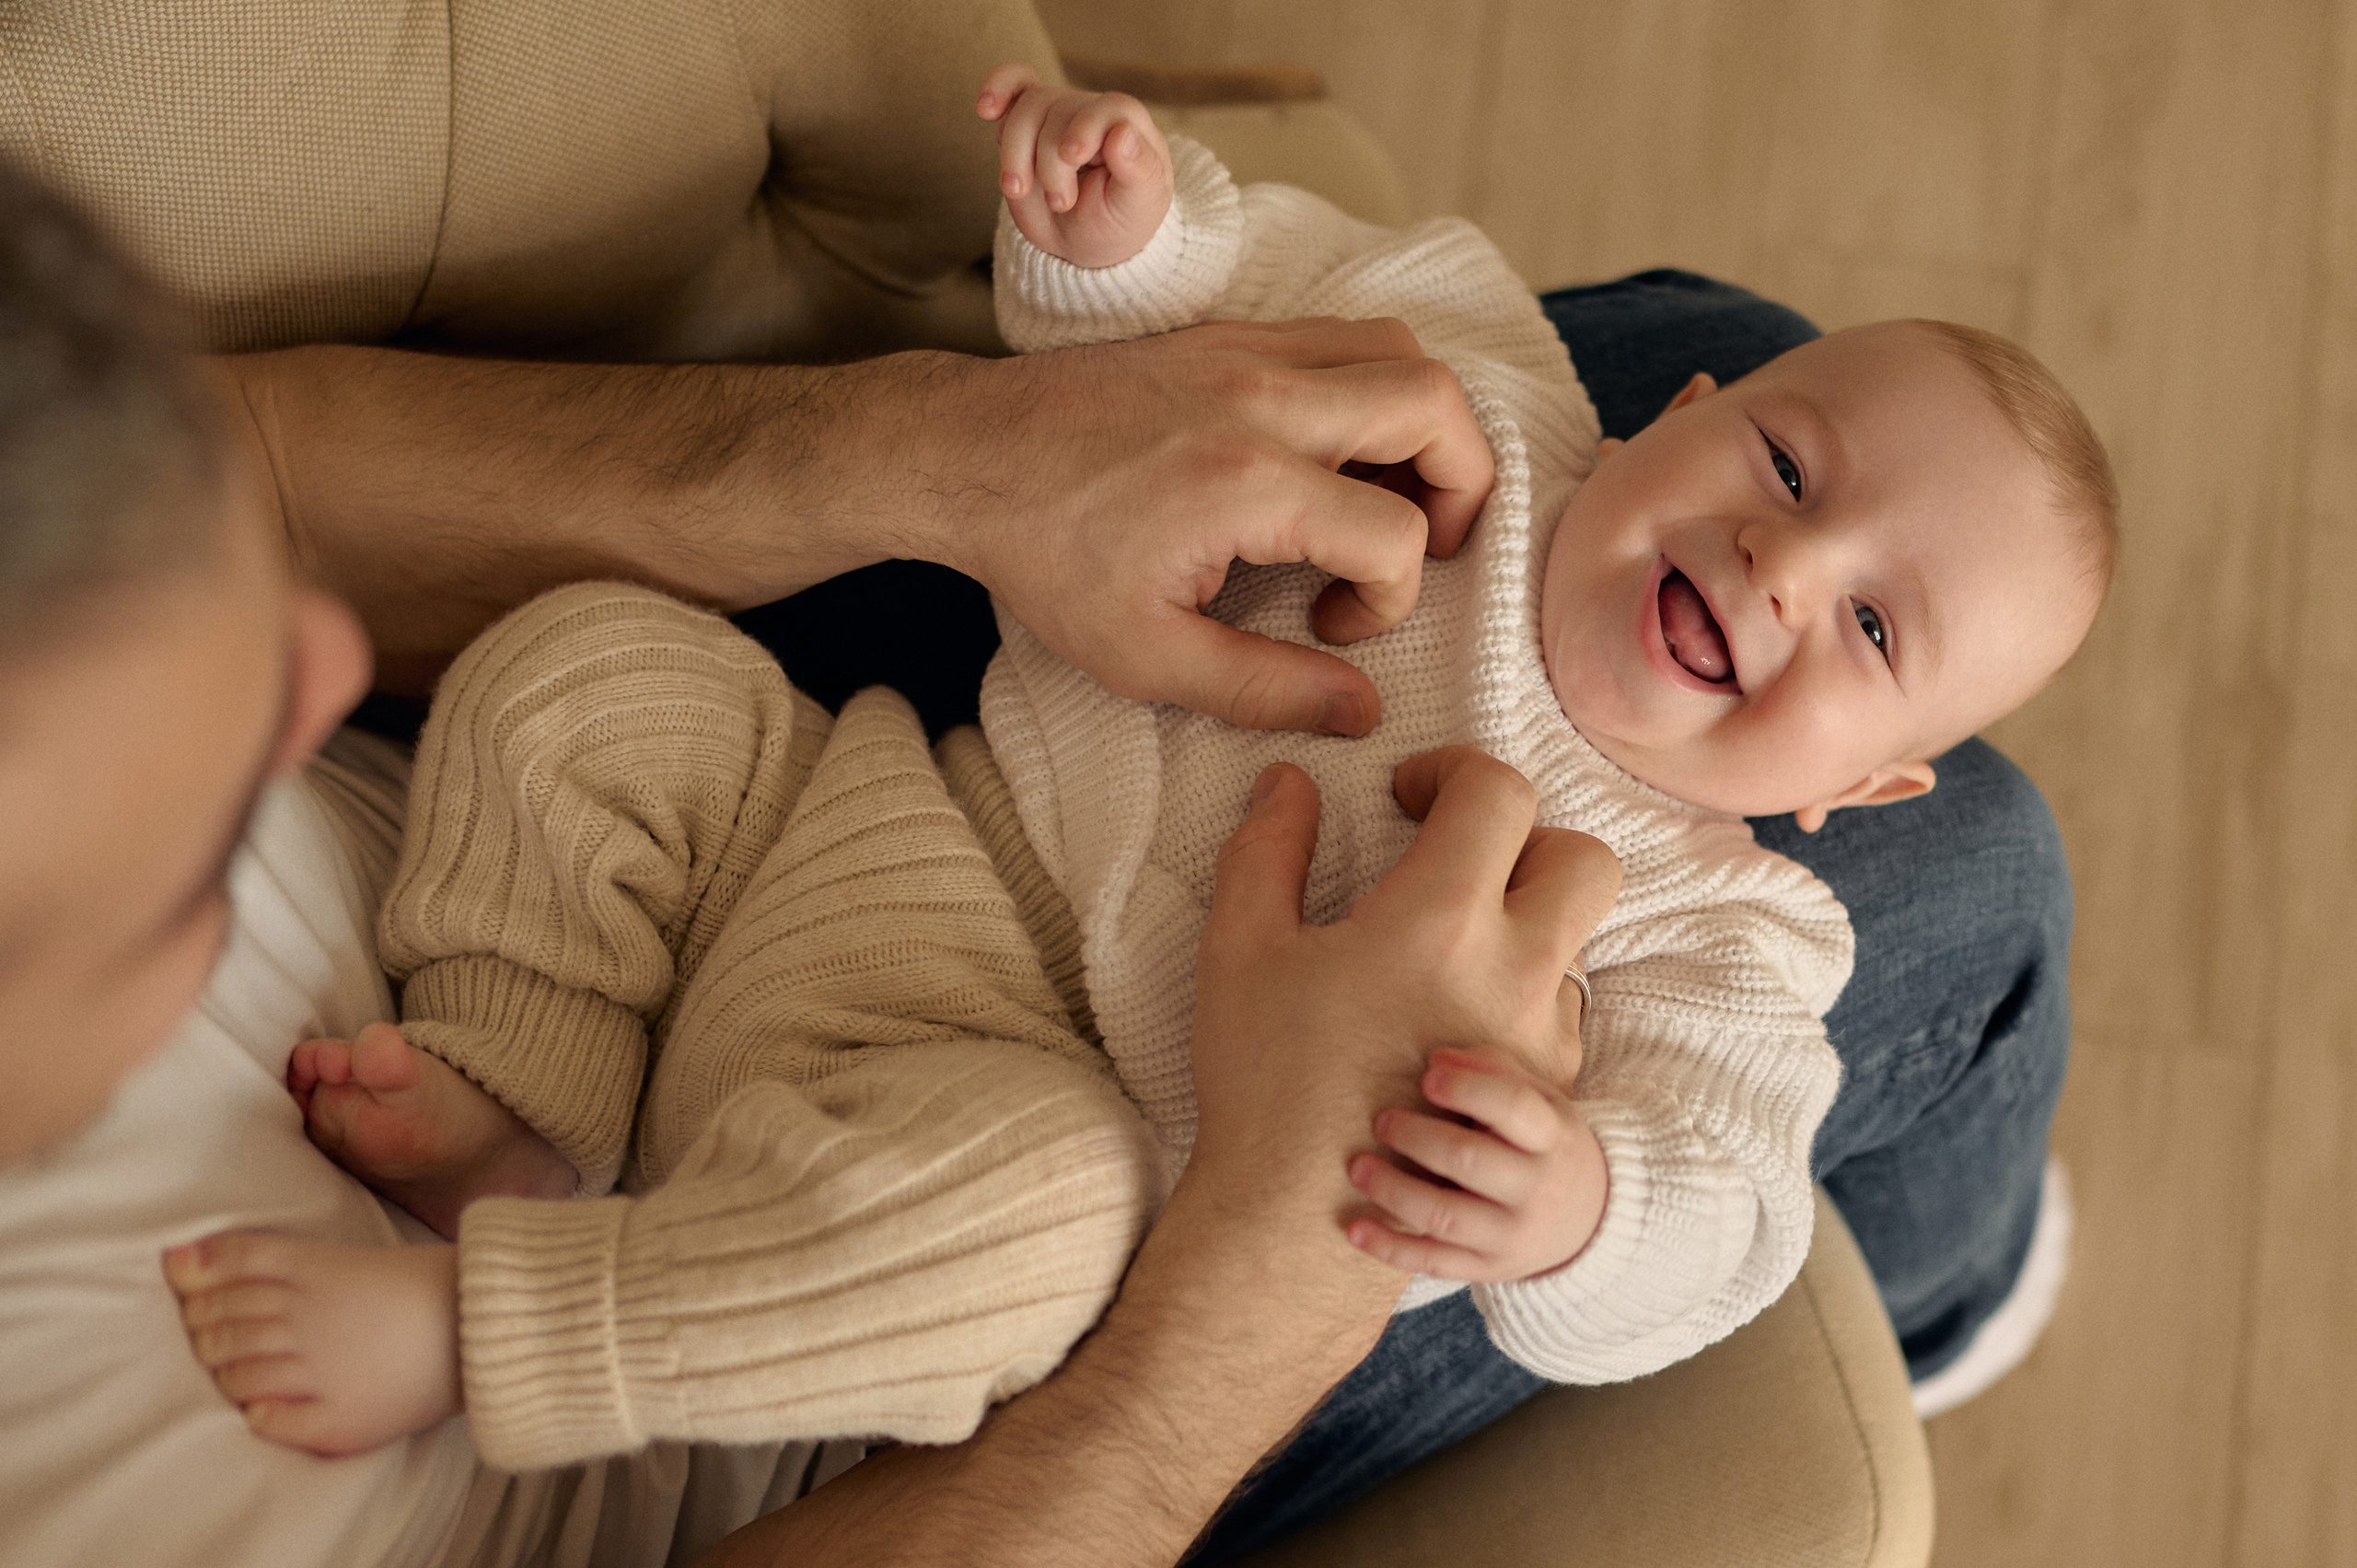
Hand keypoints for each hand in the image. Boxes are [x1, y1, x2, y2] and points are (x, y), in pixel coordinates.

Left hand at [927, 322, 1494, 733]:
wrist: (961, 454)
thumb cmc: (1043, 556)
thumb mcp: (1143, 655)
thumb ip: (1262, 688)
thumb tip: (1359, 711)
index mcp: (1245, 482)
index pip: (1395, 532)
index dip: (1392, 598)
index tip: (1333, 626)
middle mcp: (1261, 397)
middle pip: (1435, 403)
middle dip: (1462, 484)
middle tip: (1420, 543)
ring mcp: (1246, 350)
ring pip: (1400, 348)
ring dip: (1423, 424)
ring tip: (1384, 495)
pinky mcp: (1227, 333)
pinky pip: (1342, 335)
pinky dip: (1369, 389)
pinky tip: (1328, 457)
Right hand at [977, 63, 1173, 268]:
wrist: (1086, 242)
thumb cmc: (1119, 221)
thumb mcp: (1139, 206)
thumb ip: (1140, 169)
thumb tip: (1123, 132)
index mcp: (1128, 126)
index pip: (1108, 108)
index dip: (1085, 127)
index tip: (1071, 156)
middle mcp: (1092, 113)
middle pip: (1058, 111)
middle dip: (1050, 162)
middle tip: (1061, 203)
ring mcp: (1058, 115)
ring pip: (1026, 109)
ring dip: (1015, 153)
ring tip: (1018, 189)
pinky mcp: (1028, 123)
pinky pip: (1014, 86)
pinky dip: (997, 89)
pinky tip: (985, 108)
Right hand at [1188, 749, 1620, 1226]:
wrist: (1303, 1217)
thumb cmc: (1265, 1080)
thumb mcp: (1240, 947)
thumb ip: (1267, 847)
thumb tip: (1290, 784)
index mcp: (1439, 920)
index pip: (1498, 793)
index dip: (1454, 770)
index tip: (1408, 795)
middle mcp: (1512, 971)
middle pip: (1583, 858)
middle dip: (1526, 835)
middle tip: (1456, 855)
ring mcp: (1539, 1036)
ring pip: (1576, 938)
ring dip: (1523, 915)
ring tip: (1443, 941)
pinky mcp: (1546, 1092)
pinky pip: (1558, 1008)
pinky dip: (1517, 986)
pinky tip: (1447, 1012)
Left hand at [1346, 1045, 1608, 1280]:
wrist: (1592, 1220)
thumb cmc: (1547, 1144)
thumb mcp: (1541, 1100)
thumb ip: (1494, 1070)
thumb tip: (1438, 1060)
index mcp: (1552, 1137)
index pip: (1512, 1108)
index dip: (1466, 1089)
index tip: (1426, 1077)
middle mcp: (1535, 1189)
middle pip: (1469, 1162)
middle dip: (1417, 1139)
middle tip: (1381, 1121)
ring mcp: (1511, 1235)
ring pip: (1445, 1216)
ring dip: (1394, 1191)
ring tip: (1358, 1168)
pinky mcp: (1487, 1268)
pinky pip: (1433, 1262)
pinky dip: (1390, 1248)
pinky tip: (1354, 1229)